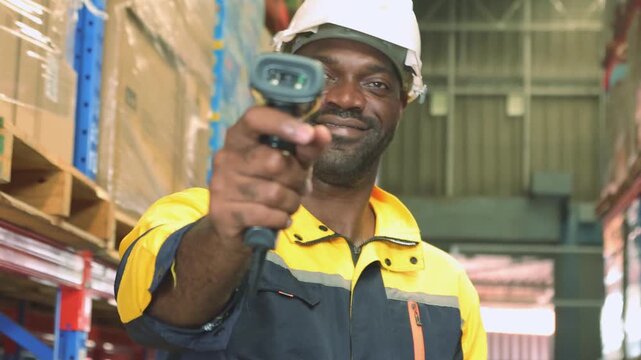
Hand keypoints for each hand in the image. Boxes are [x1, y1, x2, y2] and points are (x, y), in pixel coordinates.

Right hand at [208, 106, 331, 247]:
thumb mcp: (291, 165)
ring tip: (287, 204)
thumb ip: (307, 149)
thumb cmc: (266, 186)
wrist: (234, 226)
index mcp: (240, 136)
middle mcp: (226, 157)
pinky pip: (267, 215)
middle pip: (275, 161)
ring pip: (274, 193)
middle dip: (296, 178)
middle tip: (297, 187)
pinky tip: (277, 219)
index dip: (283, 123)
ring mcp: (221, 185)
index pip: (255, 118)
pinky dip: (281, 220)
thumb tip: (323, 132)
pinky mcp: (223, 213)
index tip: (308, 134)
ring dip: (291, 203)